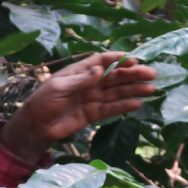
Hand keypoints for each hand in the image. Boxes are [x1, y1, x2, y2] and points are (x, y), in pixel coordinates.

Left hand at [0, 52, 156, 162]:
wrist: (35, 128)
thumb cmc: (42, 102)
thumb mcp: (59, 88)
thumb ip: (81, 80)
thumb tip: (100, 70)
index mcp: (79, 71)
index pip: (103, 61)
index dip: (119, 60)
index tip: (135, 60)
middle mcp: (88, 83)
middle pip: (114, 77)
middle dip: (133, 75)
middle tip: (152, 74)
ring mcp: (91, 98)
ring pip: (117, 93)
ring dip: (134, 90)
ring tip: (152, 89)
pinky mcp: (92, 114)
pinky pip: (111, 109)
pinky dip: (124, 106)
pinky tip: (138, 104)